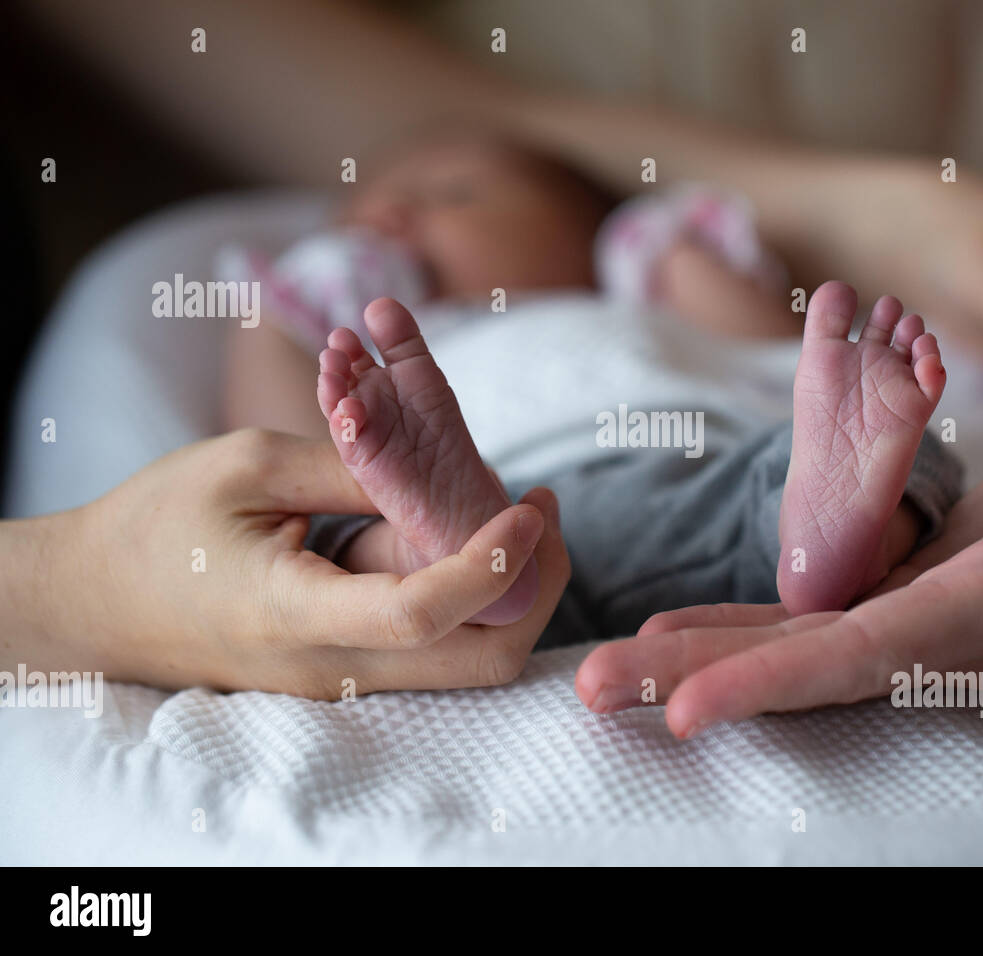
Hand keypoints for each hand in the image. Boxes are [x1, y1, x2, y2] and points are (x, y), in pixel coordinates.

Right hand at [23, 429, 568, 696]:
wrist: (94, 602)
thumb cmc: (159, 524)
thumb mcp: (251, 464)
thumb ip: (356, 468)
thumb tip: (450, 474)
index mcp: (298, 613)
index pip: (423, 613)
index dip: (493, 563)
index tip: (531, 507)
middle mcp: (335, 667)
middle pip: (483, 661)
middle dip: (535, 588)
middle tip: (541, 511)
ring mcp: (346, 680)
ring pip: (470, 661)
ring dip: (510, 593)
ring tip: (510, 515)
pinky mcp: (350, 672)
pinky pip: (437, 650)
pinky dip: (471, 599)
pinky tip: (457, 535)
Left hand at [576, 341, 982, 736]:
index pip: (878, 651)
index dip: (782, 679)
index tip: (688, 707)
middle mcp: (955, 633)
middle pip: (814, 670)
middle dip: (705, 682)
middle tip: (597, 689)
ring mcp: (926, 624)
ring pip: (800, 655)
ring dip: (702, 664)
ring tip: (608, 673)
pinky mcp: (905, 602)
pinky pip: (811, 628)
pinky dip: (740, 635)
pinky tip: (674, 638)